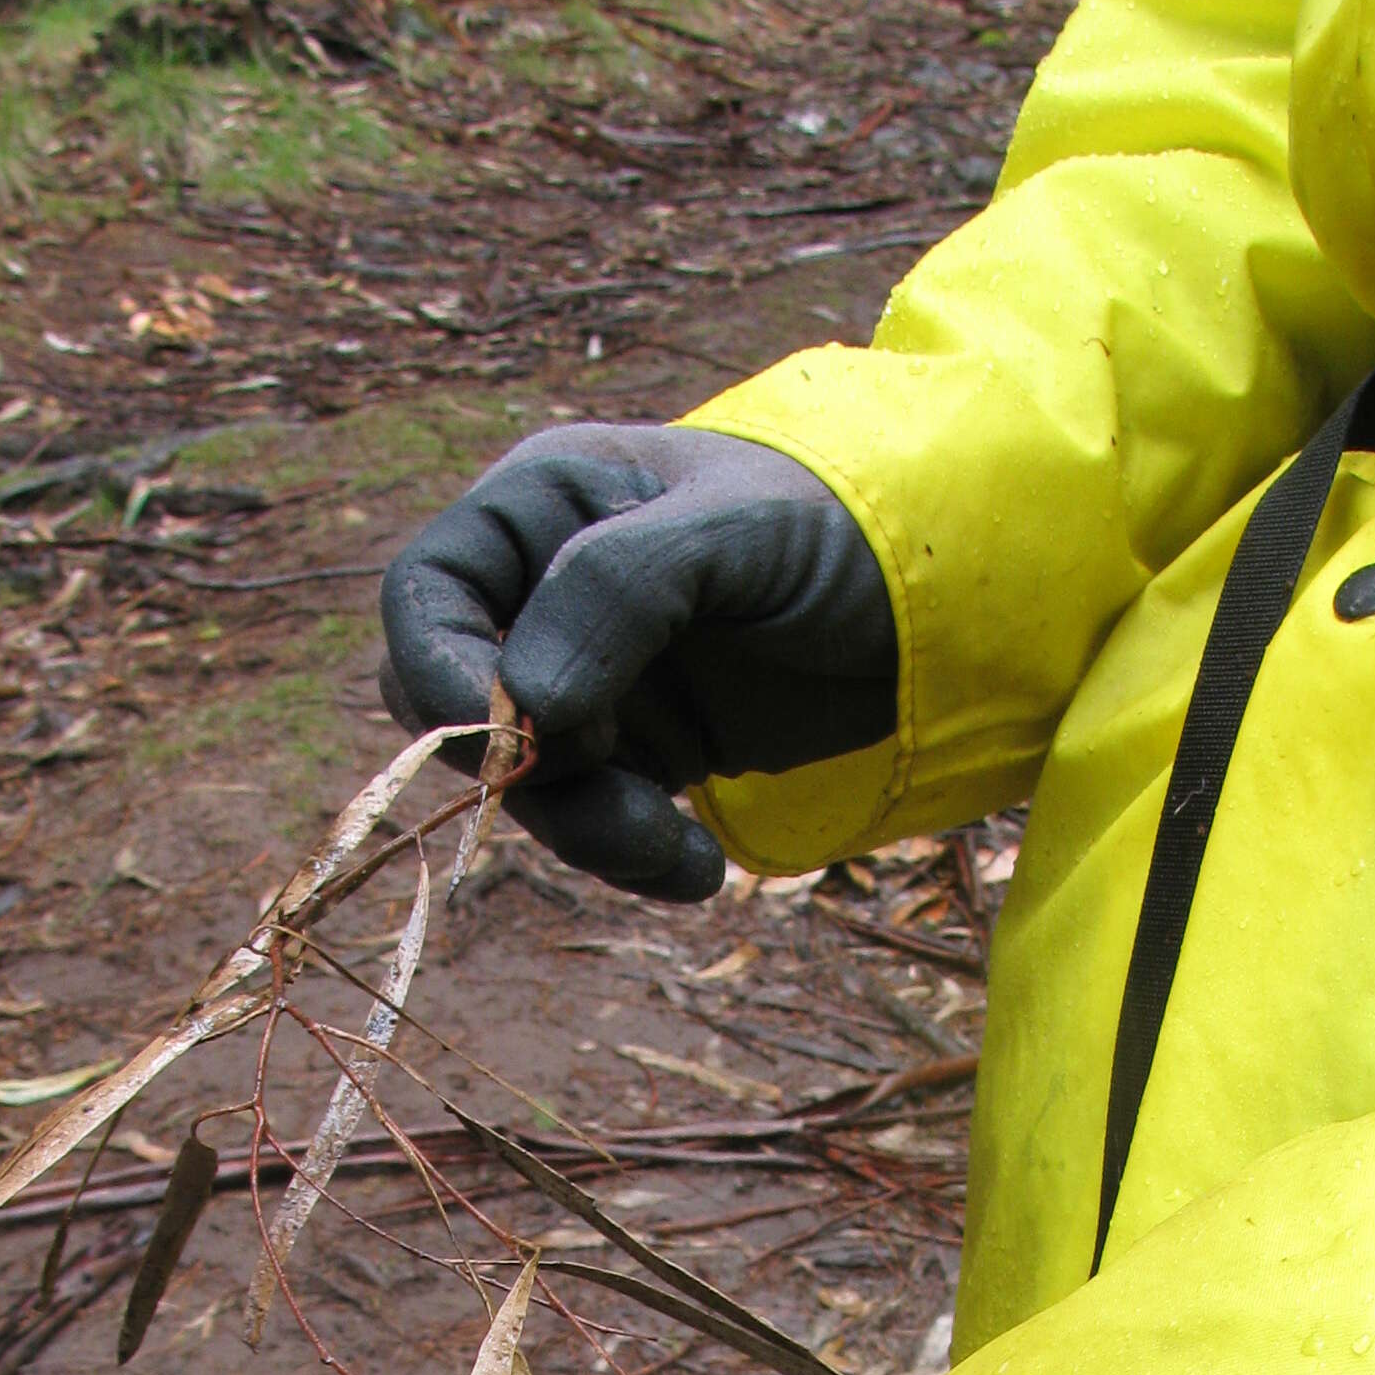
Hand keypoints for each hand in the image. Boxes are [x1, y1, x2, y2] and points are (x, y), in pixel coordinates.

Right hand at [377, 423, 897, 901]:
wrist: (946, 599)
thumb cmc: (840, 524)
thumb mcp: (733, 531)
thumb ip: (617, 590)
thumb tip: (522, 708)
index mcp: (543, 505)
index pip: (427, 595)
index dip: (441, 675)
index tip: (506, 742)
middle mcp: (546, 593)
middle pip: (457, 705)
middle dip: (524, 770)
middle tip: (616, 789)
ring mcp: (592, 679)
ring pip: (526, 783)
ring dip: (590, 833)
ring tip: (680, 855)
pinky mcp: (643, 753)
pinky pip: (594, 824)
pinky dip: (634, 859)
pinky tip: (699, 869)